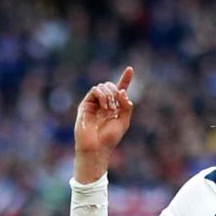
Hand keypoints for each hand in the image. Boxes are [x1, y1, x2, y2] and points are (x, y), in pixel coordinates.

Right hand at [73, 67, 134, 182]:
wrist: (97, 147)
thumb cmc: (110, 138)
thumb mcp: (124, 121)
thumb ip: (126, 106)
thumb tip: (122, 91)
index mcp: (114, 107)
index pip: (120, 89)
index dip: (125, 79)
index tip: (130, 69)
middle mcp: (104, 103)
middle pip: (111, 86)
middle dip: (116, 92)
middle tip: (116, 107)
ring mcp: (94, 103)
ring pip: (103, 86)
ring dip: (110, 95)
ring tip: (110, 110)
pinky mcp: (86, 104)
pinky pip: (95, 90)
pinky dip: (103, 96)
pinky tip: (105, 107)